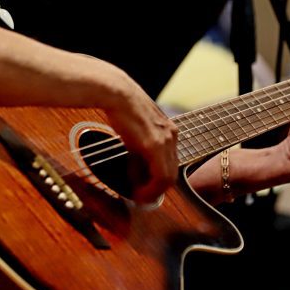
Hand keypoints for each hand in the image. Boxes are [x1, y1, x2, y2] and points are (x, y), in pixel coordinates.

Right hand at [104, 81, 177, 204]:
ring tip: (140, 196)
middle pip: (172, 173)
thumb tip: (136, 172)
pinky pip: (160, 176)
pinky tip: (139, 192)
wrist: (117, 92)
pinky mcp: (155, 145)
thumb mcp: (135, 130)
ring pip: (168, 177)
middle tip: (143, 197)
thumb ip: (139, 150)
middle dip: (157, 189)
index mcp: (168, 130)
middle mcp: (171, 135)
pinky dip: (151, 189)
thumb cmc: (121, 107)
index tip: (145, 189)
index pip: (170, 163)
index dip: (158, 181)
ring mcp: (165, 140)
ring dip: (154, 191)